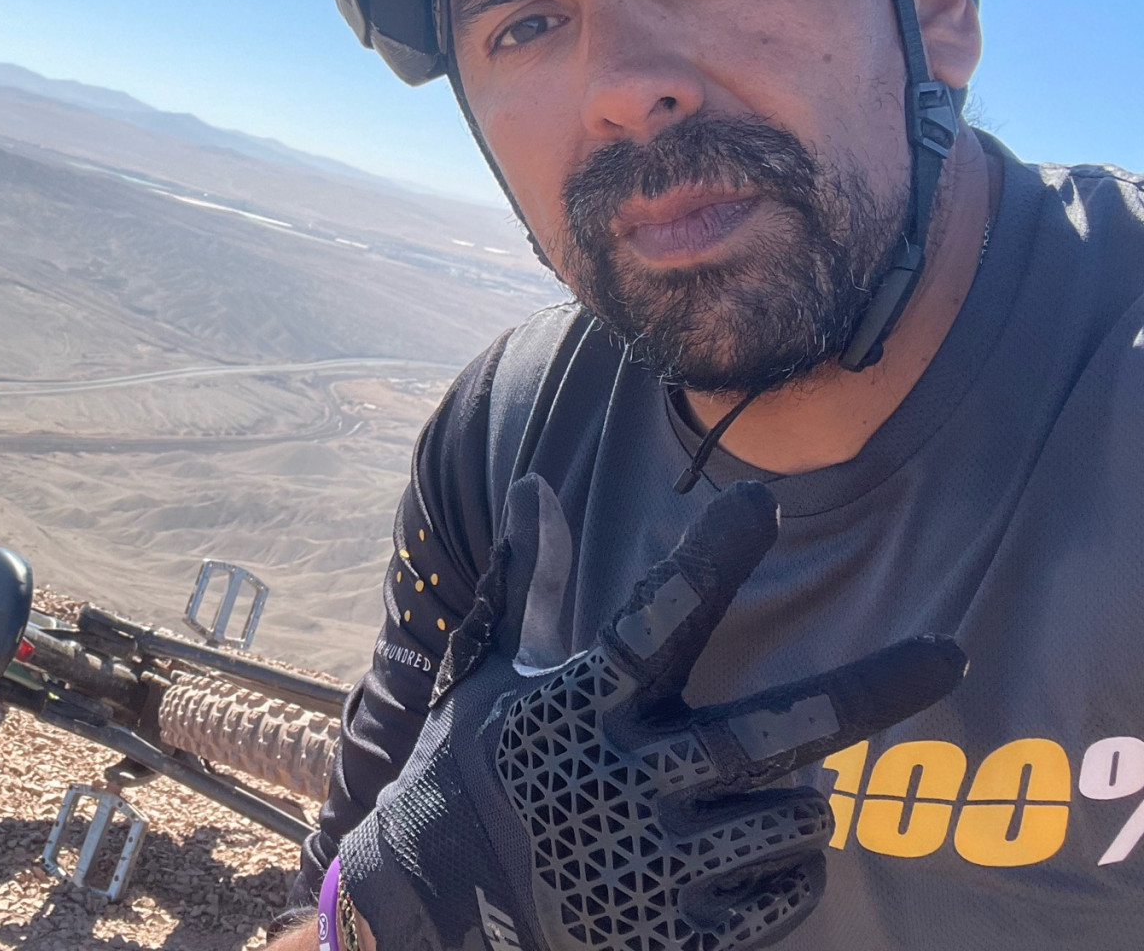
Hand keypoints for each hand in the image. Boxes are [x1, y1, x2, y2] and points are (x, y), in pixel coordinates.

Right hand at [337, 480, 963, 950]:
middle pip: (774, 731)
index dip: (710, 561)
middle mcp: (630, 775)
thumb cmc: (476, 764)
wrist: (437, 900)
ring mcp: (659, 860)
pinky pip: (785, 895)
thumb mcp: (495, 666)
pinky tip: (753, 856)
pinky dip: (789, 871)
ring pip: (795, 818)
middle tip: (951, 655)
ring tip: (769, 792)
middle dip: (870, 691)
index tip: (760, 503)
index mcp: (584, 703)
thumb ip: (534, 579)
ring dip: (803, 800)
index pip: (656, 618)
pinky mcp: (676, 933)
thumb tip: (537, 483)